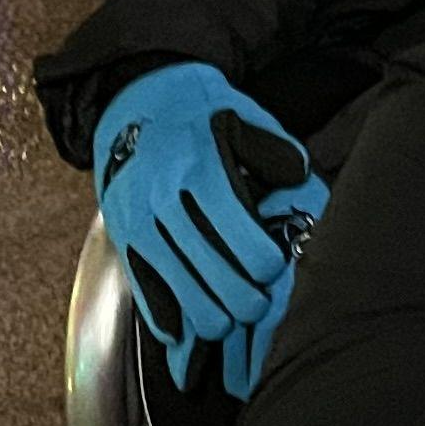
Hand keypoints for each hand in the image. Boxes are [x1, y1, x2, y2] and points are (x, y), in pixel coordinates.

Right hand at [94, 62, 324, 394]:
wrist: (132, 94)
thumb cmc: (200, 109)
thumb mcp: (242, 115)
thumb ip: (276, 152)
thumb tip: (302, 184)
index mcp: (198, 165)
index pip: (235, 229)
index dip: (261, 260)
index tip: (275, 268)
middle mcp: (161, 195)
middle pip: (208, 269)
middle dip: (241, 298)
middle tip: (259, 305)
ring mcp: (136, 219)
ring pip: (178, 290)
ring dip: (210, 315)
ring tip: (232, 319)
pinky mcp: (122, 236)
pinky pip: (144, 290)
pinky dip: (168, 319)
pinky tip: (188, 332)